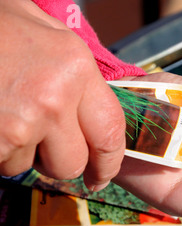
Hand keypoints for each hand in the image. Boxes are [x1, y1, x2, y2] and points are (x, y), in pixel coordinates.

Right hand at [0, 0, 125, 190]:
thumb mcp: (50, 34)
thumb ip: (82, 75)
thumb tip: (101, 113)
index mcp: (77, 70)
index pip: (110, 134)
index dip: (108, 163)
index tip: (100, 176)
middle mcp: (54, 100)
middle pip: (71, 163)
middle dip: (57, 160)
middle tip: (42, 141)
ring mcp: (20, 123)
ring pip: (29, 167)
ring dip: (19, 152)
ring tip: (6, 115)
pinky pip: (3, 164)